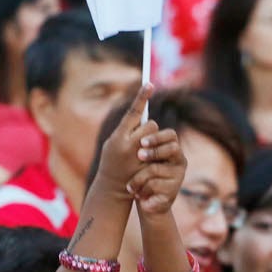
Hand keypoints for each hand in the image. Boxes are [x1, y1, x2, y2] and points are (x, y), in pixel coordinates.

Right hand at [93, 85, 156, 201]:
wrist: (113, 188)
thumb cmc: (112, 162)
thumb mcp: (112, 144)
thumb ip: (125, 130)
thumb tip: (141, 115)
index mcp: (118, 138)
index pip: (132, 113)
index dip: (141, 97)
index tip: (150, 83)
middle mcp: (131, 146)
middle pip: (150, 124)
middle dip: (147, 128)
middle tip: (141, 137)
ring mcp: (142, 156)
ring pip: (155, 134)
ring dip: (152, 137)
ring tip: (143, 148)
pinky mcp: (150, 164)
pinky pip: (159, 147)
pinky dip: (155, 148)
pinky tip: (148, 157)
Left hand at [131, 124, 185, 215]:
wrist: (146, 203)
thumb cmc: (141, 177)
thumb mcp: (141, 159)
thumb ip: (141, 143)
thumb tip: (136, 121)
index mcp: (172, 150)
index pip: (171, 135)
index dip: (157, 137)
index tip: (142, 142)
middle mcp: (180, 161)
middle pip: (172, 148)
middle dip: (153, 151)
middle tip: (139, 155)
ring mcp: (178, 177)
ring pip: (156, 169)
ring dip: (138, 178)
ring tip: (130, 186)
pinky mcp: (173, 192)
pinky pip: (154, 185)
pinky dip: (141, 190)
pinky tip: (137, 195)